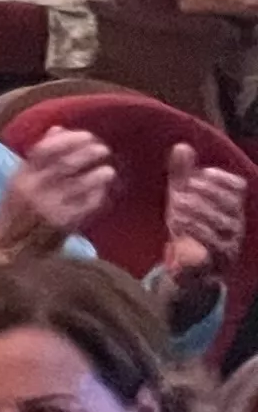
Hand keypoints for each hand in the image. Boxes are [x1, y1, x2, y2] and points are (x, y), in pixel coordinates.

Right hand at [0, 127, 114, 263]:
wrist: (7, 248)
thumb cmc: (15, 212)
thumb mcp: (19, 181)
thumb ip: (38, 156)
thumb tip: (59, 129)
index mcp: (20, 177)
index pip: (44, 150)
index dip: (69, 140)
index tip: (87, 135)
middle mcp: (33, 190)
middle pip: (64, 164)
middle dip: (87, 153)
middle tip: (103, 149)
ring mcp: (49, 208)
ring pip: (78, 185)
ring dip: (97, 176)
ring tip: (108, 171)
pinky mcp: (63, 225)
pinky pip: (85, 206)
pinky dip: (97, 196)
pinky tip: (103, 191)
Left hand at [167, 143, 247, 279]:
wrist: (188, 266)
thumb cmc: (188, 226)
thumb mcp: (181, 197)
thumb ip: (182, 173)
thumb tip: (182, 146)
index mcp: (230, 205)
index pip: (237, 185)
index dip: (218, 178)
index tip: (197, 175)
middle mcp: (236, 222)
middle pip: (228, 202)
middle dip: (204, 193)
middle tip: (181, 191)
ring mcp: (231, 241)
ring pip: (220, 221)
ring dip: (194, 210)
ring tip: (174, 206)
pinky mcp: (221, 258)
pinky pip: (213, 241)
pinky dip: (194, 228)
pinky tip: (177, 222)